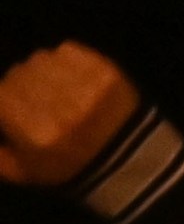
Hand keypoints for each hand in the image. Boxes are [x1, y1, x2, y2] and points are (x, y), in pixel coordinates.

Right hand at [0, 42, 144, 188]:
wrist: (131, 159)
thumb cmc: (72, 167)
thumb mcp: (25, 172)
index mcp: (39, 134)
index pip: (1, 94)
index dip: (6, 100)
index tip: (17, 110)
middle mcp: (62, 109)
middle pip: (19, 73)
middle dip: (24, 86)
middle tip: (41, 103)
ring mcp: (86, 89)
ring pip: (41, 59)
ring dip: (44, 72)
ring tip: (59, 92)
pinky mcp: (106, 72)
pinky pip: (68, 51)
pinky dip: (66, 61)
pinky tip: (75, 81)